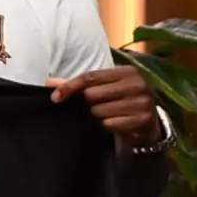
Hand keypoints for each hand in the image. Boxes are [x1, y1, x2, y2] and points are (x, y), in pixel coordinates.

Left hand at [47, 66, 161, 143]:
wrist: (148, 123)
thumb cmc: (120, 101)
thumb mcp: (103, 89)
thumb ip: (78, 85)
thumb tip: (49, 82)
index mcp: (127, 71)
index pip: (90, 76)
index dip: (69, 87)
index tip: (55, 97)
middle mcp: (138, 84)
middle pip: (93, 94)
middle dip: (86, 104)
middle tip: (90, 108)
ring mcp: (143, 102)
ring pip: (100, 111)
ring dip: (96, 116)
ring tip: (104, 115)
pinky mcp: (143, 120)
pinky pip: (110, 124)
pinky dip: (106, 126)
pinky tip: (114, 123)